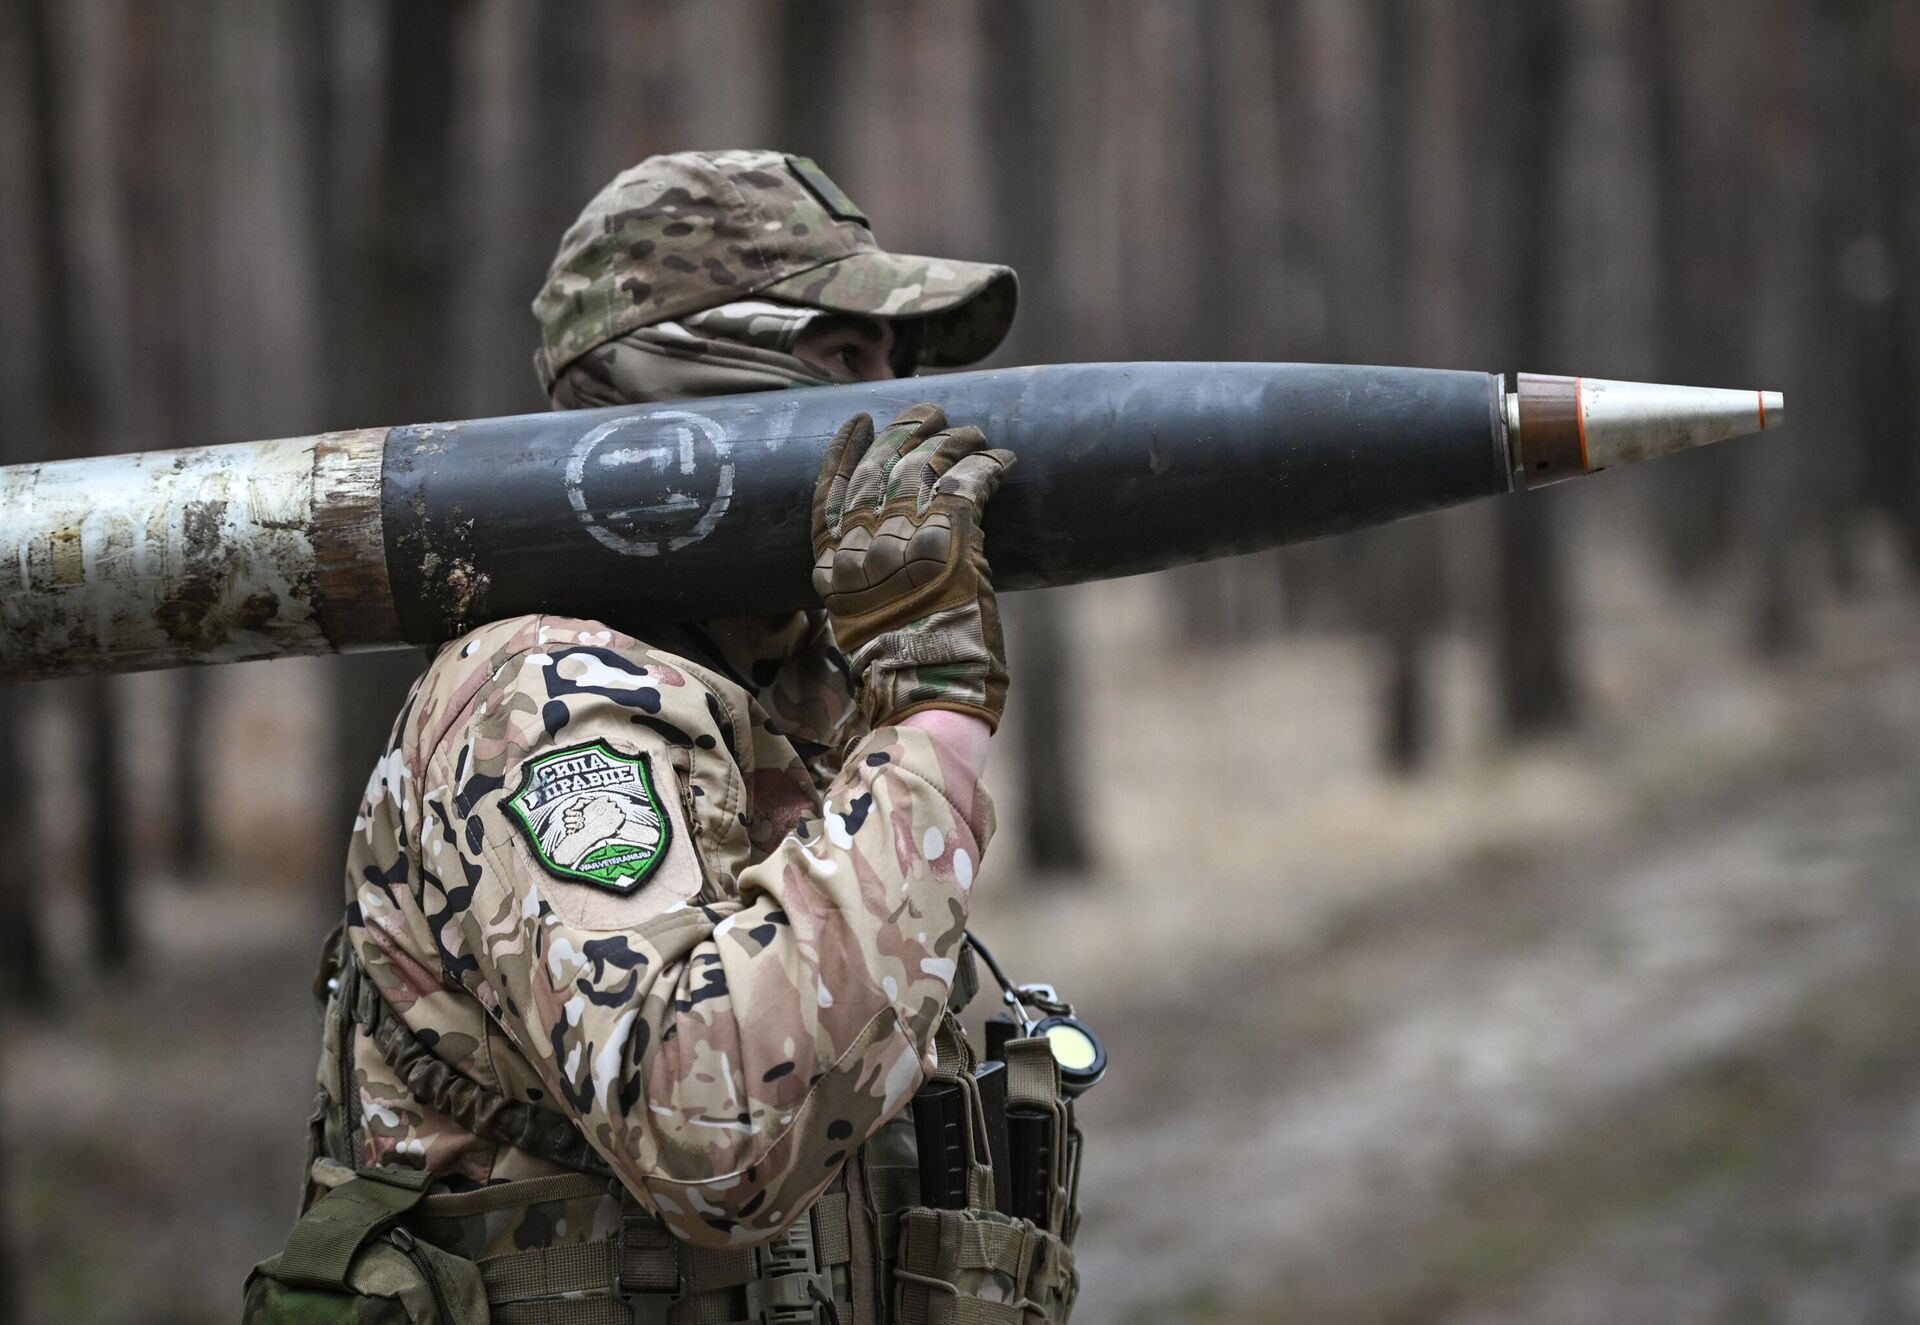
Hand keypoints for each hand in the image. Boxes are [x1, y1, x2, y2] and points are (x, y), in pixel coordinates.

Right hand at [810, 404, 1013, 729]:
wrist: (925, 700)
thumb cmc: (899, 676)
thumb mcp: (853, 625)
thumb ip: (853, 584)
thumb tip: (860, 558)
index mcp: (835, 567)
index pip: (831, 494)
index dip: (845, 454)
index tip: (858, 423)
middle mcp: (864, 546)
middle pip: (880, 469)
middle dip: (904, 432)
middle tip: (927, 411)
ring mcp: (906, 540)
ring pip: (925, 467)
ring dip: (953, 442)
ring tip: (972, 432)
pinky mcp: (952, 541)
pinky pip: (969, 483)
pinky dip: (988, 465)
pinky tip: (1002, 458)